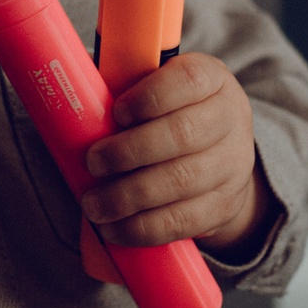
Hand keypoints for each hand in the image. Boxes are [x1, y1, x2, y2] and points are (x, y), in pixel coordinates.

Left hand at [79, 53, 273, 255]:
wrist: (221, 153)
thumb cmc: (171, 113)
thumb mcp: (158, 87)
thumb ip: (125, 88)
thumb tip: (74, 103)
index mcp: (211, 79)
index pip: (189, 81)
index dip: (150, 98)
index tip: (117, 112)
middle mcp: (230, 119)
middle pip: (183, 134)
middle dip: (130, 151)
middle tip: (93, 162)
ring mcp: (233, 164)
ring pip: (182, 181)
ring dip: (129, 195)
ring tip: (94, 204)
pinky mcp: (224, 205)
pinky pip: (184, 220)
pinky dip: (144, 228)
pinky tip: (115, 228)